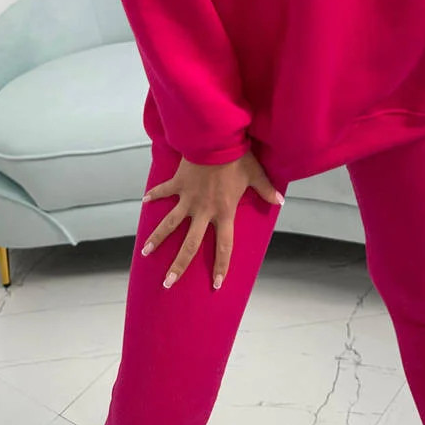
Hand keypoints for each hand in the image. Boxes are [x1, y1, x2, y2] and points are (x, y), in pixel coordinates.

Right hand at [139, 150, 283, 290]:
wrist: (216, 140)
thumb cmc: (237, 158)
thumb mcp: (255, 174)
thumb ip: (266, 190)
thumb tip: (280, 201)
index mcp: (224, 212)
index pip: (224, 246)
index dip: (221, 266)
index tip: (216, 284)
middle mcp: (204, 211)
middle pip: (189, 244)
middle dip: (178, 266)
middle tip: (168, 283)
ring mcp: (188, 198)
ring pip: (170, 224)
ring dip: (157, 238)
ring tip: (145, 252)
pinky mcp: (178, 184)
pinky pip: (164, 192)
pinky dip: (154, 196)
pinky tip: (144, 202)